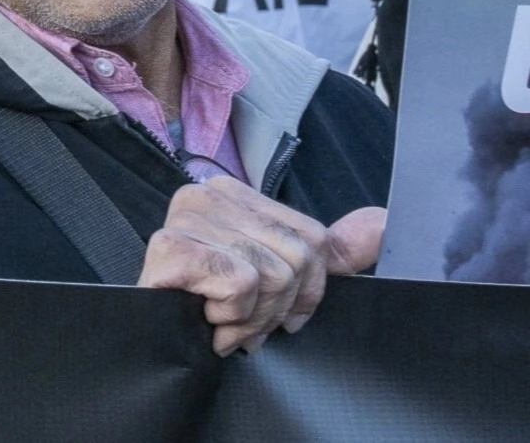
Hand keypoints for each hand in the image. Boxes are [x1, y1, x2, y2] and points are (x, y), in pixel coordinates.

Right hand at [138, 178, 370, 354]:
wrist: (146, 335)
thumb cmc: (206, 305)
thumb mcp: (274, 274)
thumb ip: (327, 250)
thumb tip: (384, 223)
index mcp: (234, 195)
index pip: (312, 239)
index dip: (308, 291)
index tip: (273, 310)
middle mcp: (208, 195)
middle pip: (296, 259)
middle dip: (276, 309)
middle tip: (242, 322)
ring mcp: (186, 217)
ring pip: (270, 274)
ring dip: (249, 318)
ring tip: (221, 322)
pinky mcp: (170, 247)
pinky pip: (239, 283)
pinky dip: (228, 315)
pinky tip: (202, 317)